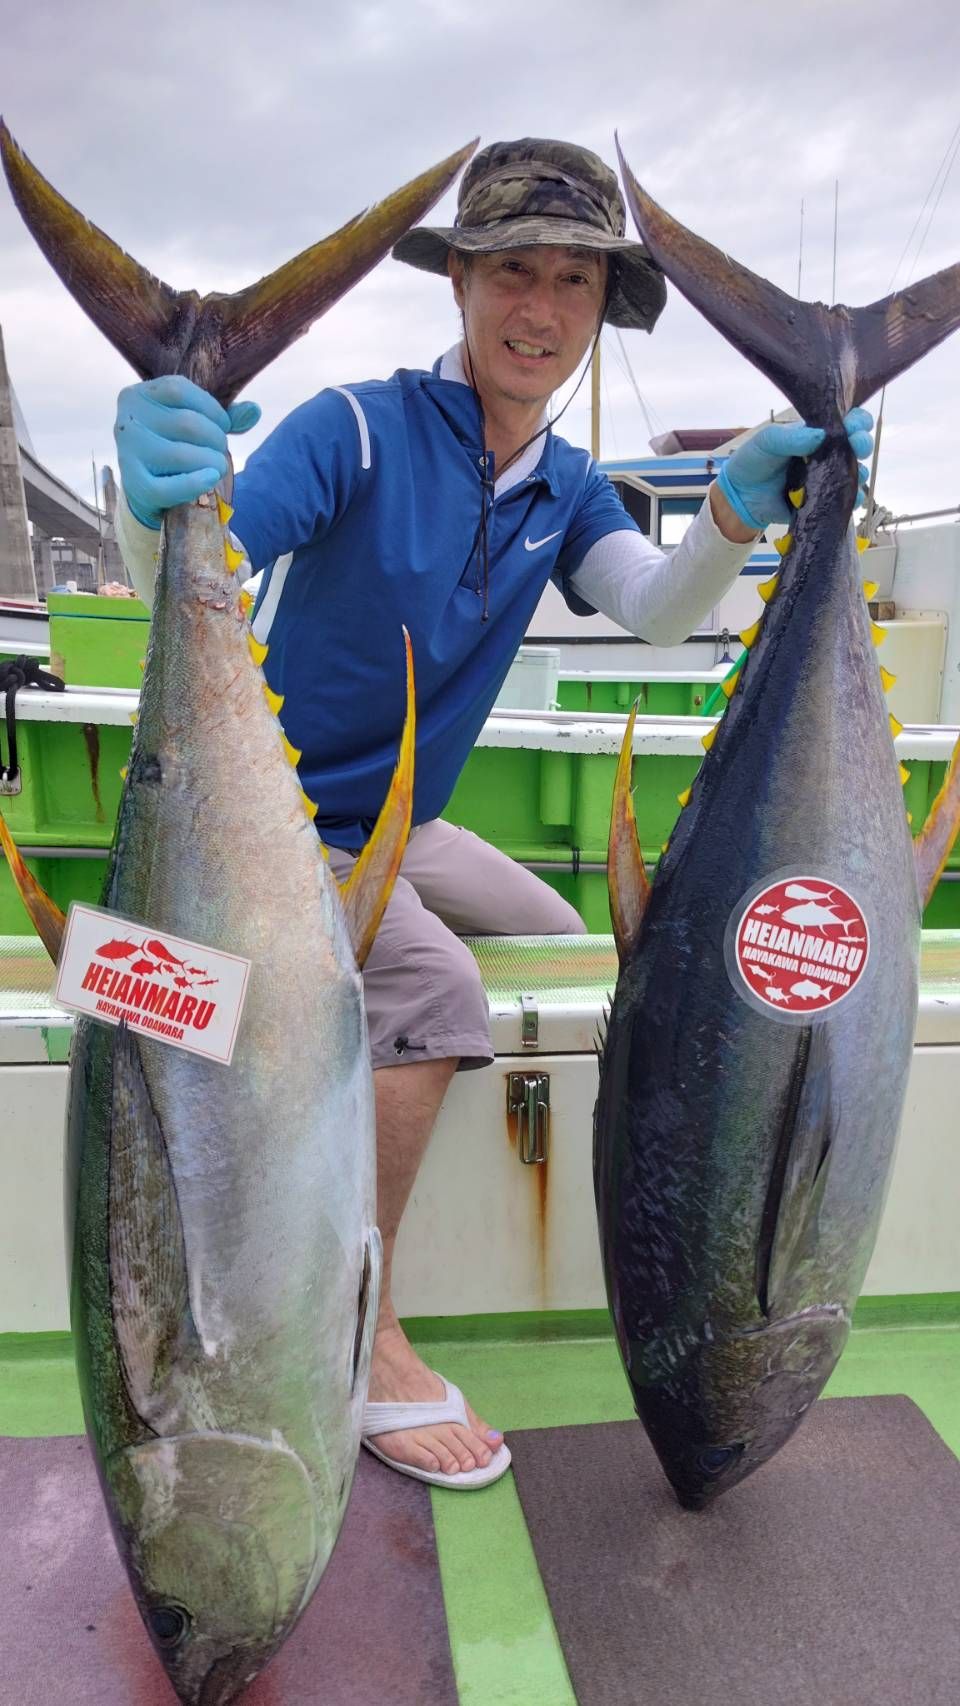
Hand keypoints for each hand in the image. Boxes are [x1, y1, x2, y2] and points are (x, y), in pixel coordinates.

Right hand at [114, 375, 260, 529]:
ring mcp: (128, 454)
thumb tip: (253, 410)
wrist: (144, 486)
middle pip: (185, 423)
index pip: (179, 389)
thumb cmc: (171, 445)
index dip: (211, 408)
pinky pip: (168, 488)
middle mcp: (127, 420)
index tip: (223, 425)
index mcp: (138, 395)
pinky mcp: (135, 485)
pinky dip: (195, 484)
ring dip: (211, 462)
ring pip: (180, 455)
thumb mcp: (191, 422)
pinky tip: (210, 480)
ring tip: (217, 467)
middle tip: (220, 450)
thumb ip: (221, 416)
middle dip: (215, 438)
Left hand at [716, 408, 873, 530]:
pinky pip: (844, 501)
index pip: (845, 422)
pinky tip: (851, 498)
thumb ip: (791, 437)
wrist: (739, 496)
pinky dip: (852, 500)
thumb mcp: (768, 441)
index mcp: (816, 434)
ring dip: (860, 472)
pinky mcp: (823, 501)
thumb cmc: (753, 461)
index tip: (854, 426)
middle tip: (857, 446)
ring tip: (856, 474)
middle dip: (863, 443)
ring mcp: (827, 478)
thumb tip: (821, 435)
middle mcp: (826, 455)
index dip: (856, 421)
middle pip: (856, 446)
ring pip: (855, 474)